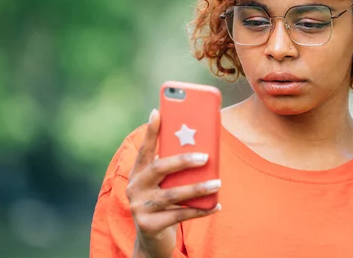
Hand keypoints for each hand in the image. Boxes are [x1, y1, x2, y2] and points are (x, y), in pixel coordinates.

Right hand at [127, 109, 220, 257]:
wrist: (150, 240)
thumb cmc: (163, 204)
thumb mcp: (164, 184)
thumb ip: (173, 169)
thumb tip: (201, 149)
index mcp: (138, 173)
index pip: (145, 149)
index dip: (151, 131)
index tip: (157, 112)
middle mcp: (135, 188)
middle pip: (158, 168)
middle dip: (183, 160)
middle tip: (205, 157)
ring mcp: (140, 207)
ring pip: (172, 195)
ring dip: (198, 188)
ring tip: (218, 183)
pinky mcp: (149, 226)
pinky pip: (180, 215)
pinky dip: (201, 210)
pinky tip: (216, 205)